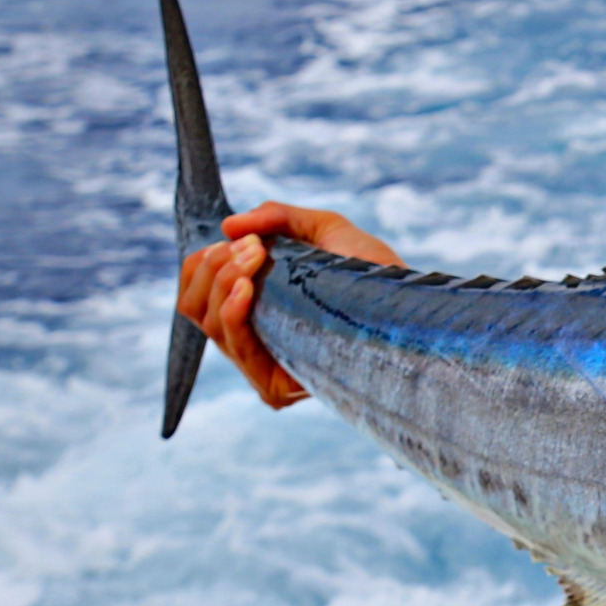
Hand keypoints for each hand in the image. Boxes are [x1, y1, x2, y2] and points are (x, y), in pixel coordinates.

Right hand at [175, 201, 402, 407]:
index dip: (206, 262)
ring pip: (208, 321)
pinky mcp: (274, 386)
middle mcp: (253, 343)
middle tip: (252, 246)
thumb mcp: (324, 230)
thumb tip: (229, 225)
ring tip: (256, 255)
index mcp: (255, 313)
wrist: (412, 308)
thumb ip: (277, 218)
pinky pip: (235, 346)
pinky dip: (231, 309)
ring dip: (224, 279)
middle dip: (213, 266)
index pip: (197, 294)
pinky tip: (246, 285)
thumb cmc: (375, 273)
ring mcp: (261, 367)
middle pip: (193, 306)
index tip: (242, 240)